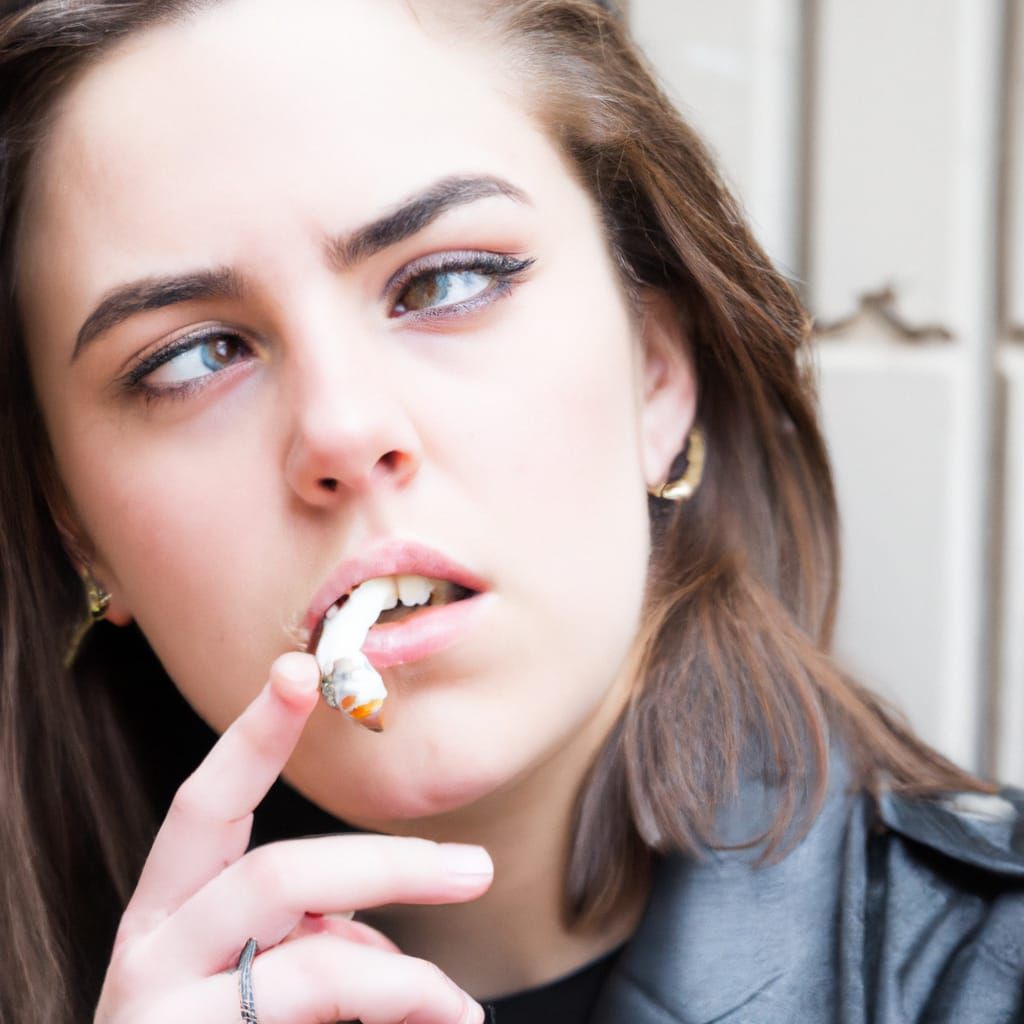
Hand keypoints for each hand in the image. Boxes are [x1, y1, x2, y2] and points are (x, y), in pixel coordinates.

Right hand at [94, 652, 491, 1023]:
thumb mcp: (245, 974)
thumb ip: (301, 934)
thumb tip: (376, 930)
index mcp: (167, 905)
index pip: (207, 800)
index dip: (253, 732)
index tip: (303, 669)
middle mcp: (151, 950)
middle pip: (280, 874)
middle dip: (389, 865)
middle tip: (477, 870)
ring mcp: (163, 1013)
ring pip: (314, 962)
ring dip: (404, 976)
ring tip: (458, 1008)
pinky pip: (320, 1014)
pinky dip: (390, 1009)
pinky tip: (433, 1021)